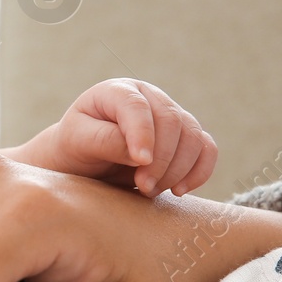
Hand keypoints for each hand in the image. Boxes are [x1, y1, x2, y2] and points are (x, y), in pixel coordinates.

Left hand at [15, 79, 216, 195]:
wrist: (85, 162)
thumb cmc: (75, 148)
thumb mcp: (77, 142)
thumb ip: (104, 141)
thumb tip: (141, 154)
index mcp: (118, 91)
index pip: (137, 105)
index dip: (143, 133)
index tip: (140, 162)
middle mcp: (149, 97)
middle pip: (171, 121)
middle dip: (161, 159)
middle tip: (143, 186)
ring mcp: (170, 116)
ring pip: (193, 136)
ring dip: (177, 169)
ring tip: (150, 190)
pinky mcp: (184, 138)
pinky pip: (206, 149)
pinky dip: (200, 171)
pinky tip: (180, 190)